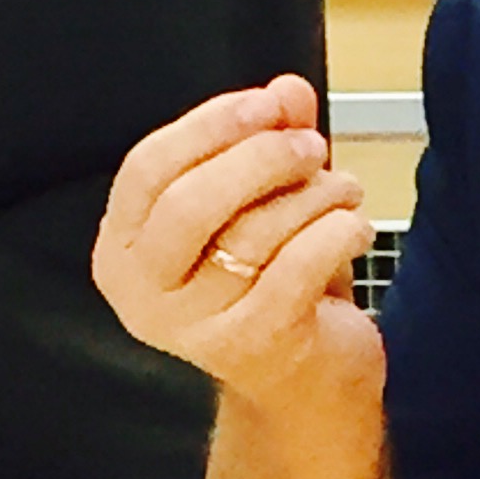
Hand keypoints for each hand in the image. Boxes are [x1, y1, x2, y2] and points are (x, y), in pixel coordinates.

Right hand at [93, 75, 381, 410]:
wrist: (306, 388)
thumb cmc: (274, 287)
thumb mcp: (261, 207)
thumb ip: (266, 143)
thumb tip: (288, 89)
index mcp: (125, 251)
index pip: (149, 168)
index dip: (211, 124)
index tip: (269, 103)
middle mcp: (145, 295)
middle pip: (190, 202)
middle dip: (260, 158)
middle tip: (311, 147)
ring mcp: (195, 328)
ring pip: (253, 231)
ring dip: (314, 194)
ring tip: (345, 190)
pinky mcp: (255, 346)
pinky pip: (298, 265)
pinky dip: (337, 231)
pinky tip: (355, 225)